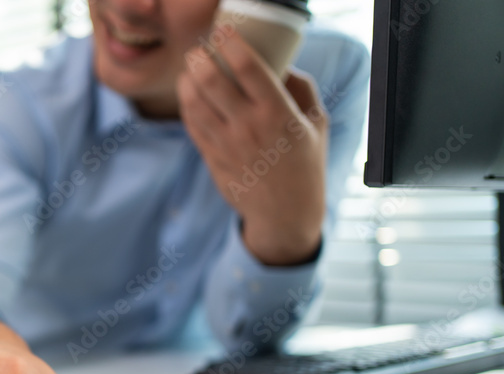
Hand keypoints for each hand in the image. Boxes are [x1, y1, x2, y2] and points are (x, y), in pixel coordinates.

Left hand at [178, 28, 329, 265]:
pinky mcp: (213, 158)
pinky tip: (189, 94)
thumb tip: (283, 64)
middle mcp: (249, 127)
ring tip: (190, 68)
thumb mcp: (316, 124)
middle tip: (198, 49)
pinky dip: (187, 105)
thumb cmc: (305, 164)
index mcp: (278, 113)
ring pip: (194, 103)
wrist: (285, 213)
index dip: (231, 44)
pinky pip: (192, 125)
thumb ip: (302, 89)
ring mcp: (227, 144)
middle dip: (200, 58)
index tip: (223, 31)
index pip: (249, 68)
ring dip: (187, 81)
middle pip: (212, 82)